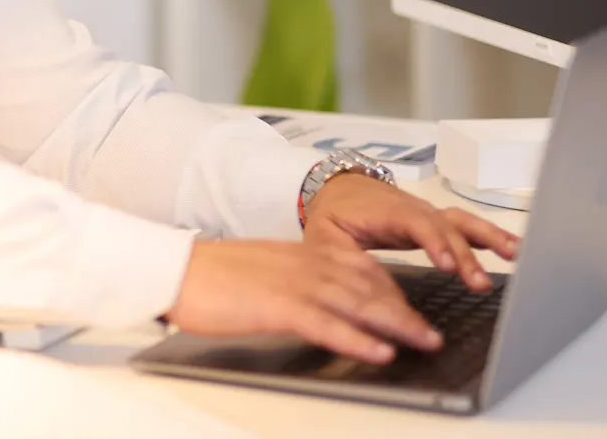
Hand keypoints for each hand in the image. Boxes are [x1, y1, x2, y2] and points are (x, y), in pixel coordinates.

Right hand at [164, 238, 442, 364]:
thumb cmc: (208, 275)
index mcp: (299, 253)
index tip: (411, 308)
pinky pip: (327, 324)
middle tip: (432, 332)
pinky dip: (357, 339)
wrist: (174, 268)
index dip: (390, 290)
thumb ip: (289, 280)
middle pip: (367, 286)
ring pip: (357, 303)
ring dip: (396, 324)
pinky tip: (379, 352)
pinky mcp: (277, 305)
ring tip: (425, 342)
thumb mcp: (259, 270)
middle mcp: (304, 264)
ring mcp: (292, 283)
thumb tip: (308, 302)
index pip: (358, 267)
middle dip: (404, 310)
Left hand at [303, 172, 519, 291]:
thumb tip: (359, 284)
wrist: (339, 189)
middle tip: (478, 282)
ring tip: (515, 256)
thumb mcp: (323, 236)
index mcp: (383, 210)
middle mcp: (412, 208)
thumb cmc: (332, 216)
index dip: (433, 241)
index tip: (447, 264)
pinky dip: (490, 235)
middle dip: (464, 253)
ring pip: (461, 222)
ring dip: (488, 238)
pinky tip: (513, 250)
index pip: (413, 222)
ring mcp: (427, 213)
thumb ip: (338, 256)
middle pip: (444, 226)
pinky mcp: (436, 221)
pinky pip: (466, 226)